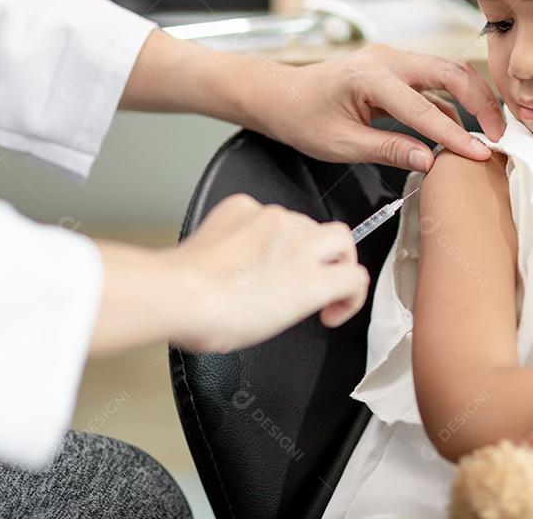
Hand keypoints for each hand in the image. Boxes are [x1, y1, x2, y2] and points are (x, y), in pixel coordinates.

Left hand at [165, 194, 369, 352]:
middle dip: (334, 260)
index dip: (349, 296)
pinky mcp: (244, 207)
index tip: (331, 306)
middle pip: (340, 239)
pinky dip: (262, 230)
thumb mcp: (276, 325)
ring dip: (297, 243)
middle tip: (316, 279)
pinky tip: (245, 250)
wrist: (176, 293)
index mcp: (310, 279)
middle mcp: (297, 242)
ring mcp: (271, 219)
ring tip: (270, 267)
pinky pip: (265, 213)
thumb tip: (304, 293)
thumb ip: (304, 300)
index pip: (356, 277)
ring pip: (304, 222)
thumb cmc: (217, 318)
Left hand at [260, 44, 506, 170]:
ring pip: (445, 72)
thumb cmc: (302, 118)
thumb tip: (429, 161)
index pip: (423, 109)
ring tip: (491, 129)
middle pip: (449, 72)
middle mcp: (385, 60)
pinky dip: (451, 101)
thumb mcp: (341, 144)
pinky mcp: (394, 67)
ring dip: (472, 97)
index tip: (480, 154)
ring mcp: (391, 59)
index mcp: (369, 78)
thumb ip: (388, 150)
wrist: (280, 95)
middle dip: (480, 102)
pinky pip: (431, 81)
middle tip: (499, 134)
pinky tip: (461, 127)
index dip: (455, 135)